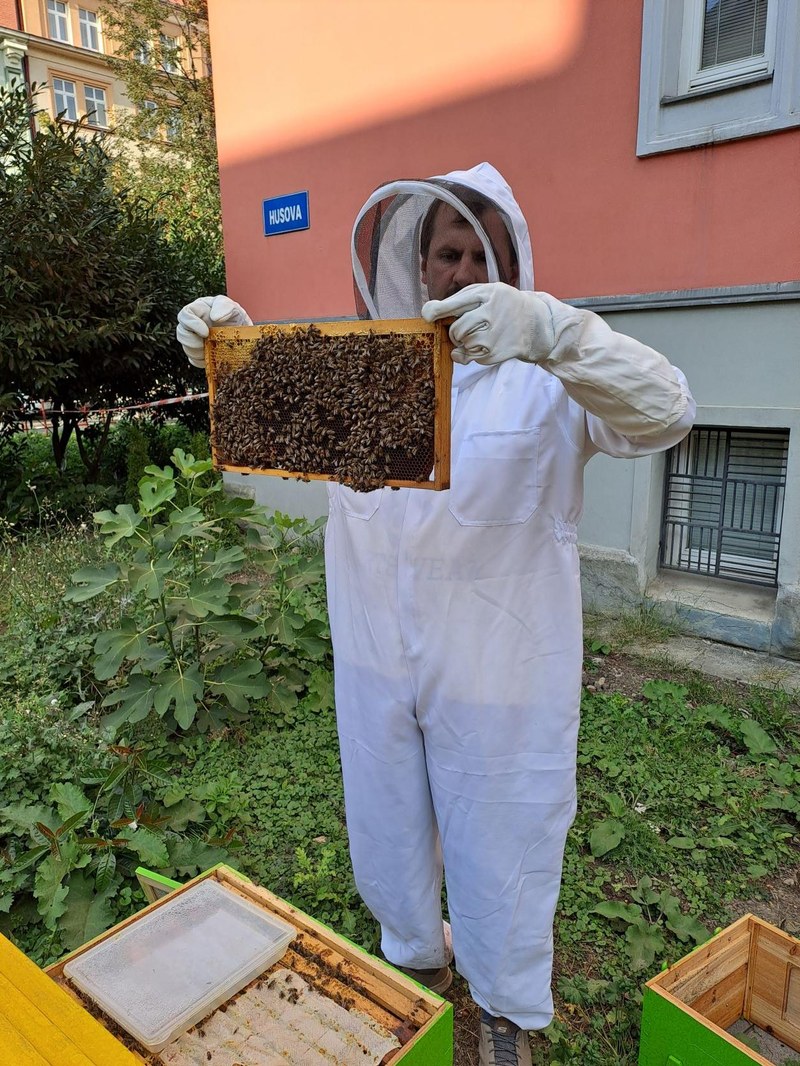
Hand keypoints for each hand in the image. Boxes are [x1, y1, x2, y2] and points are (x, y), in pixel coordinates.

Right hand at [176, 295, 252, 368]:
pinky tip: (215, 356)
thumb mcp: (233, 307)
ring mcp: (194, 341)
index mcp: (197, 311)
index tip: (206, 332)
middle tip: (207, 343)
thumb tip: (214, 317)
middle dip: (193, 342)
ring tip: (214, 349)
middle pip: (181, 334)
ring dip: (200, 352)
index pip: (184, 316)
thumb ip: (224, 306)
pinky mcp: (199, 354)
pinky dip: (204, 360)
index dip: (191, 324)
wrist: (244, 334)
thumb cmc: (235, 317)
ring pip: (187, 349)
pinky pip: (195, 361)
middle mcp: (192, 326)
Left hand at [421, 283, 553, 365]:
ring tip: (478, 336)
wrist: (536, 323)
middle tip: (465, 330)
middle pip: (456, 329)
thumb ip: (460, 299)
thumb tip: (428, 313)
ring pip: (463, 344)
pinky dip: (474, 354)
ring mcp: (494, 335)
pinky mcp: (496, 353)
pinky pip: (472, 357)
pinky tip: (486, 345)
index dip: (437, 311)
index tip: (427, 315)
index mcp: (487, 294)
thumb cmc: (504, 306)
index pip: (456, 303)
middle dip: (455, 332)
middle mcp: (491, 313)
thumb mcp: (487, 293)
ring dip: (464, 343)